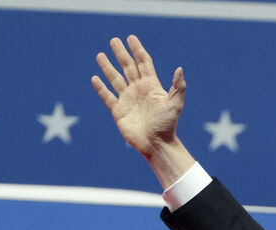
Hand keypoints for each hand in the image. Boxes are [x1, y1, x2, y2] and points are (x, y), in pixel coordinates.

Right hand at [92, 35, 184, 155]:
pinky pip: (107, 96)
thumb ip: (178, 87)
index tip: (131, 38)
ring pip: (115, 79)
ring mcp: (127, 99)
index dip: (138, 50)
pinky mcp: (118, 111)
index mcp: (151, 86)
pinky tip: (95, 78)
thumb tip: (180, 69)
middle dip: (121, 53)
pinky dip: (101, 88)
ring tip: (100, 55)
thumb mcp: (175, 105)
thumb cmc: (168, 125)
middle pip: (128, 67)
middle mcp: (138, 90)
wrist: (157, 145)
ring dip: (108, 67)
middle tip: (114, 40)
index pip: (143, 63)